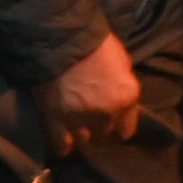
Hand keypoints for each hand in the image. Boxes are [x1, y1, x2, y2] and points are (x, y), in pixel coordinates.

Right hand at [28, 31, 141, 154]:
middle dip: (98, 125)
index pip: (126, 129)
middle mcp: (107, 113)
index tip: (111, 122)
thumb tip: (118, 97)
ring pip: (84, 139)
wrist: (59, 36)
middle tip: (89, 116)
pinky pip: (61, 144)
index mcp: (126, 97)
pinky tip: (61, 143)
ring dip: (80, 132)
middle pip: (104, 132)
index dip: (118, 125)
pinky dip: (62, 145)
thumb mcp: (120, 60)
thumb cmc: (93, 42)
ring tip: (73, 124)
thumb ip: (121, 85)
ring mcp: (80, 118)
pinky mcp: (55, 120)